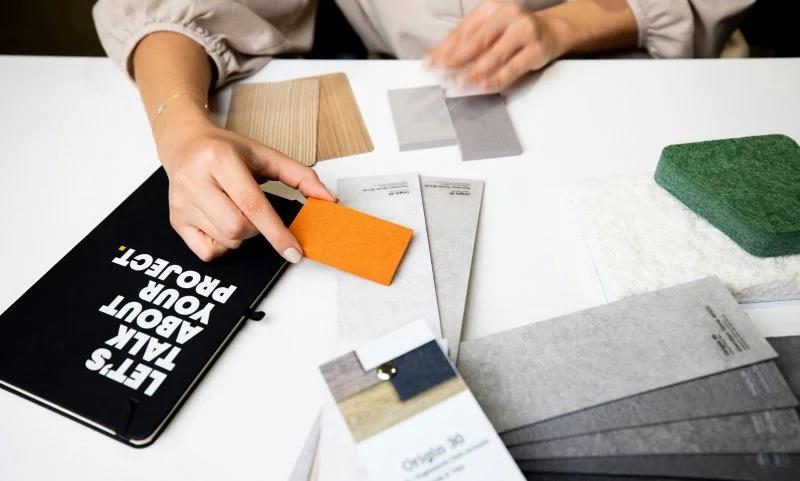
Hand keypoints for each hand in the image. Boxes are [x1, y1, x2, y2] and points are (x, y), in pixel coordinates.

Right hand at [155, 110, 334, 261]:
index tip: (294, 251)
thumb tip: (328, 200)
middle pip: (238, 228)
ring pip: (226, 241)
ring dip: (242, 236)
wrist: (185, 144)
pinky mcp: (175, 219)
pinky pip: (207, 252)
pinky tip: (222, 223)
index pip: (252, 205)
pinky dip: (223, 245)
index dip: (277, 232)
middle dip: (258, 229)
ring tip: (237, 211)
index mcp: (219, 159)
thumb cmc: (227, 150)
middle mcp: (195, 180)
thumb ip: (300, 176)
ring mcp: (181, 202)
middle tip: (255, 211)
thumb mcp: (265, 155)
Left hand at [427, 0, 566, 91]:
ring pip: (494, 55)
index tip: (430, 64)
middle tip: (441, 75)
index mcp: (491, 7)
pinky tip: (483, 86)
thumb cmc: (515, 31)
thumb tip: (442, 61)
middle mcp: (507, 15)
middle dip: (455, 61)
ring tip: (459, 84)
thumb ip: (468, 42)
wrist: (551, 30)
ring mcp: (524, 31)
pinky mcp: (536, 50)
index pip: (462, 30)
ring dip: (474, 73)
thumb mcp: (489, 29)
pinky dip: (496, 79)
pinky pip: (512, 68)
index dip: (443, 49)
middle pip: (476, 41)